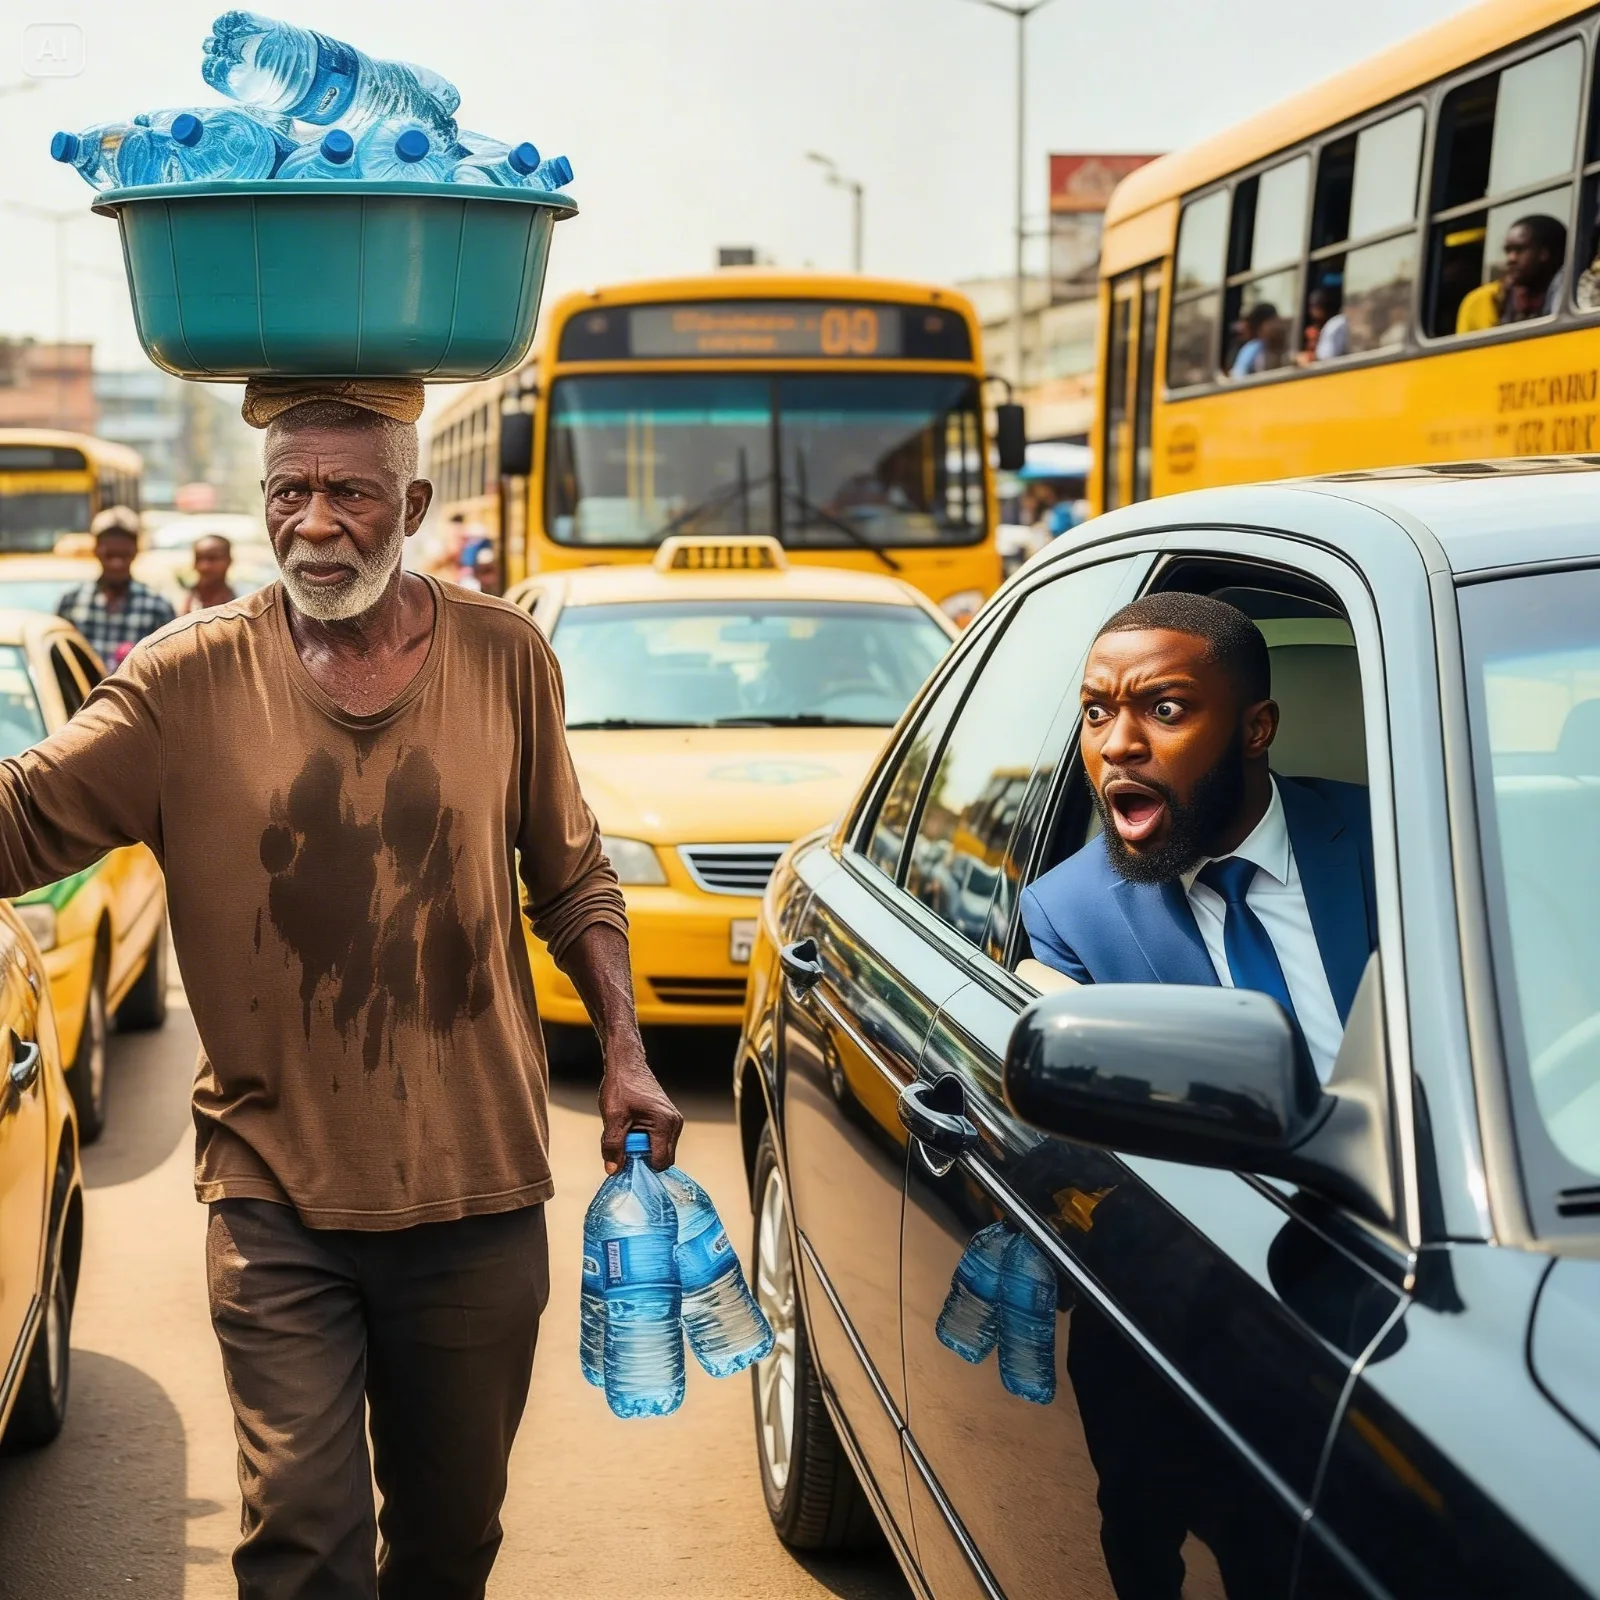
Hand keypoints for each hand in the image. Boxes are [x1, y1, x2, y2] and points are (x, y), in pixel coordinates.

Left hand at [598, 1041, 682, 1172]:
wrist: (626, 1064)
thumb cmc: (620, 1087)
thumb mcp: (613, 1118)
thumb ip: (614, 1146)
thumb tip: (613, 1171)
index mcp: (665, 1124)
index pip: (660, 1162)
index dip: (641, 1165)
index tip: (623, 1156)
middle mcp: (675, 1123)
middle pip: (661, 1157)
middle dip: (640, 1156)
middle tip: (622, 1140)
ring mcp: (674, 1121)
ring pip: (659, 1149)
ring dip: (640, 1146)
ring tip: (625, 1129)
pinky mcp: (669, 1119)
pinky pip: (658, 1140)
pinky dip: (643, 1138)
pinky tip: (631, 1124)